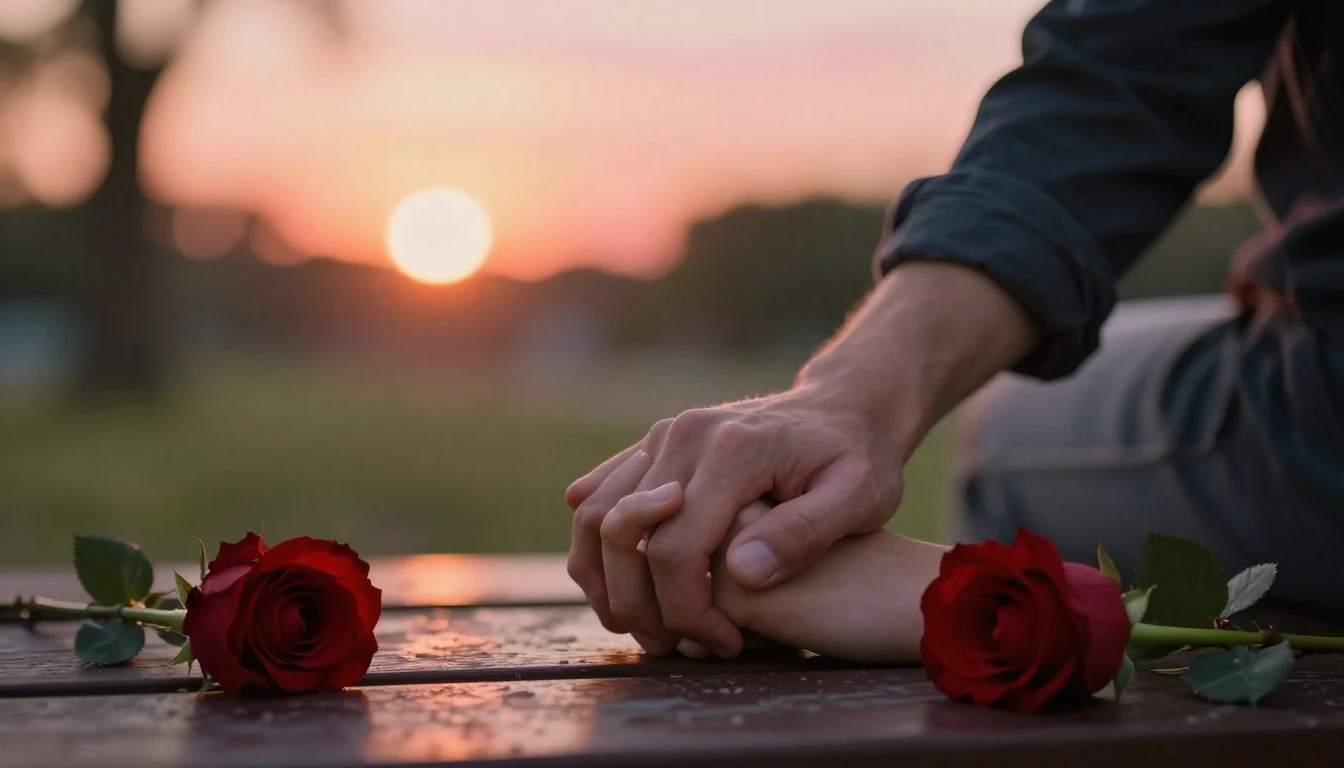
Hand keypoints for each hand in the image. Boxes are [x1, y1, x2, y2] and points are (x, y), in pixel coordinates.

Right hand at [567, 262, 1040, 658]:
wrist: (843, 407)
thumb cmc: (859, 459)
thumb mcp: (859, 498)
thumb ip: (803, 534)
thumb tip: (741, 573)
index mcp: (733, 451)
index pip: (674, 548)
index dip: (686, 610)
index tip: (725, 641)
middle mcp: (685, 435)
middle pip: (620, 536)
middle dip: (641, 608)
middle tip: (680, 647)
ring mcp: (662, 436)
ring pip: (592, 517)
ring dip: (604, 582)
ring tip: (647, 627)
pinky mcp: (653, 445)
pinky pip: (597, 497)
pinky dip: (597, 550)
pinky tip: (628, 588)